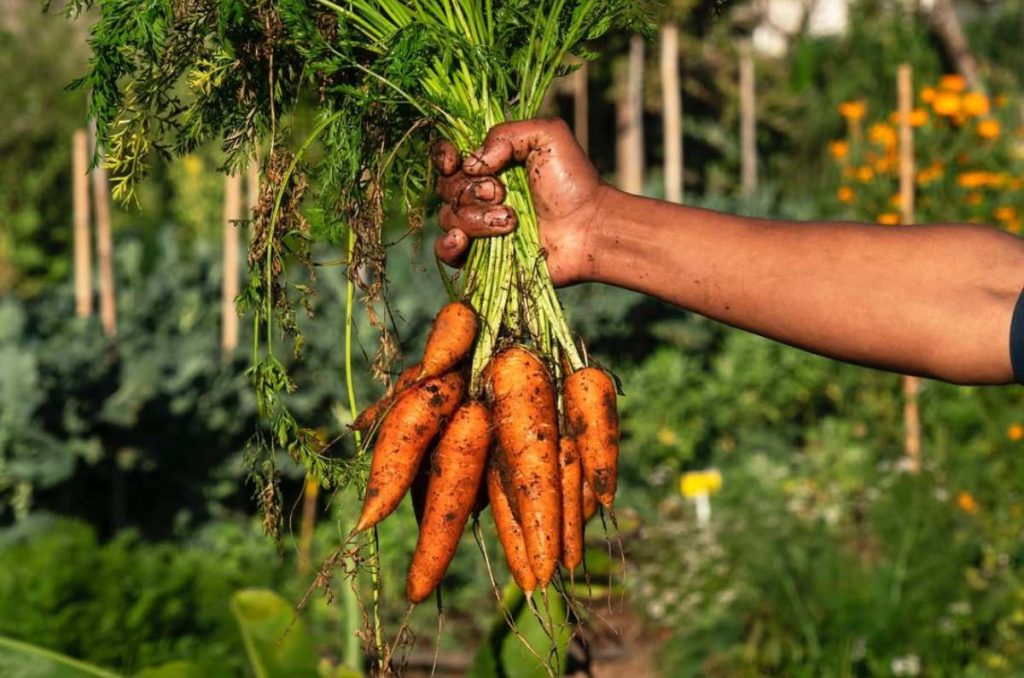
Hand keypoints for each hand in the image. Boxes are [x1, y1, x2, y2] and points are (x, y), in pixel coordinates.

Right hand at [433, 118, 608, 285]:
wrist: (589, 228)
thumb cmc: (574, 182)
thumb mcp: (547, 135)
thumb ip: (505, 133)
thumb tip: (472, 163)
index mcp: (490, 164)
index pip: (447, 156)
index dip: (443, 157)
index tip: (455, 162)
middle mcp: (479, 193)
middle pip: (446, 187)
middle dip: (472, 189)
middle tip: (504, 193)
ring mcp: (478, 226)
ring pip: (449, 217)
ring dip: (476, 218)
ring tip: (511, 221)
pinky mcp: (480, 256)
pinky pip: (444, 252)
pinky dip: (448, 244)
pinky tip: (462, 239)